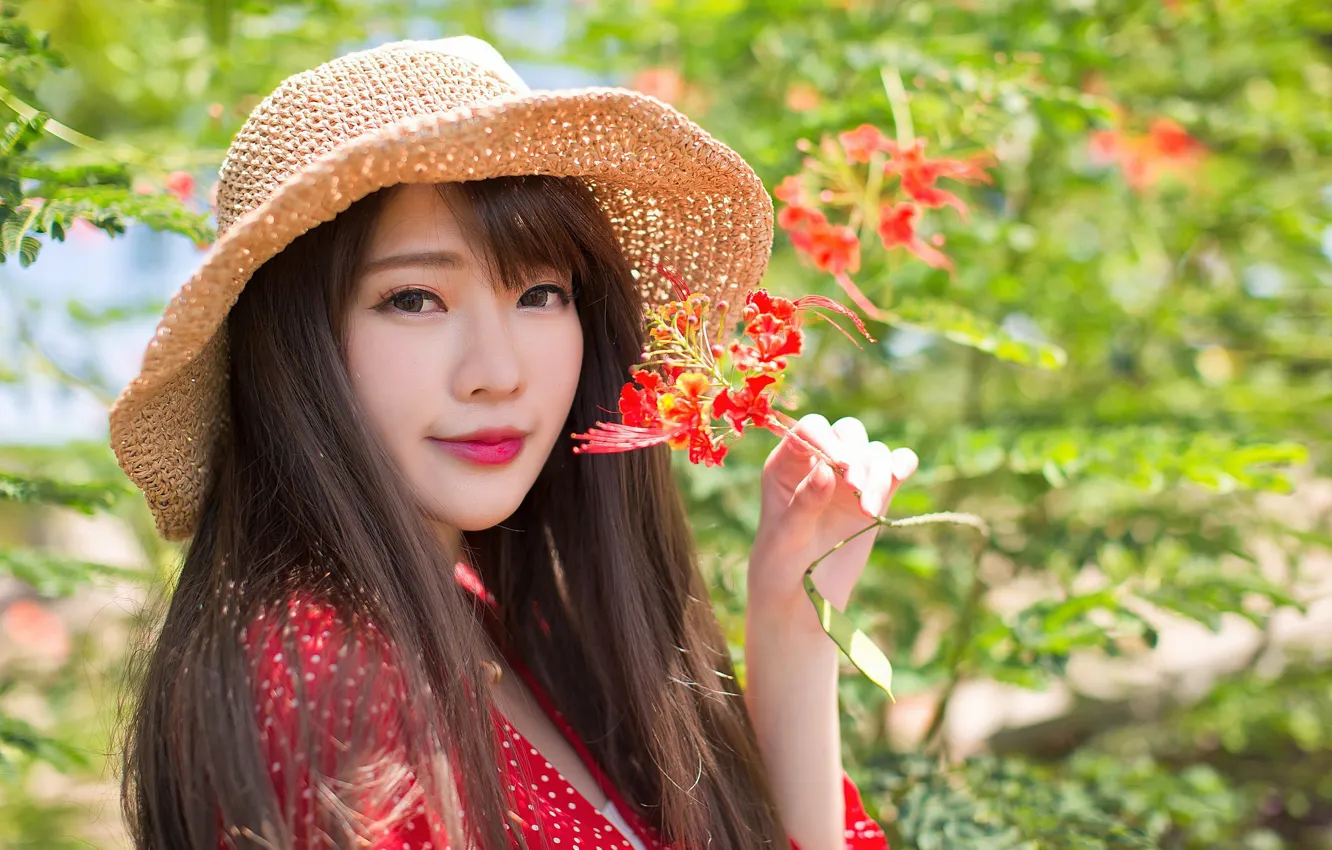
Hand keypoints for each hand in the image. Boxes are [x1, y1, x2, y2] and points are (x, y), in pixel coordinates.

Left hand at [747, 414, 917, 624]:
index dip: (826, 439)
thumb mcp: (786, 535)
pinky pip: (895, 465)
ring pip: (873, 452)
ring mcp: (849, 477)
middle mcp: (818, 462)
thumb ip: (804, 501)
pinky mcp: (876, 493)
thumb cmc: (780, 563)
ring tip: (868, 511)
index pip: (809, 430)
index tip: (841, 464)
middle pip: (846, 433)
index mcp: (786, 463)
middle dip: (856, 457)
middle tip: (856, 488)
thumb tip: (825, 469)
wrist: (802, 595)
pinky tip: (900, 475)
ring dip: (878, 474)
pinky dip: (902, 464)